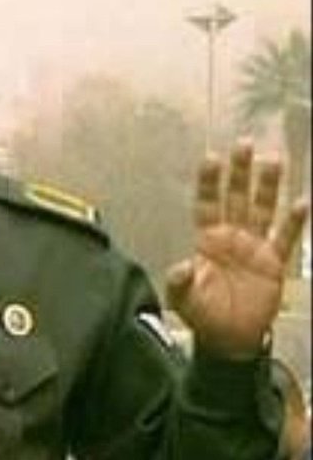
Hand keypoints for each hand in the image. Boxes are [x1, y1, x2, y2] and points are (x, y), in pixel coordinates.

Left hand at [166, 140, 307, 359]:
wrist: (229, 338)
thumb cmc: (202, 314)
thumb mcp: (183, 298)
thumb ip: (181, 281)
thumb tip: (181, 268)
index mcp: (206, 239)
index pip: (207, 203)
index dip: (209, 182)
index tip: (211, 157)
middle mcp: (230, 235)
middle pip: (236, 197)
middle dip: (239, 172)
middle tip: (244, 144)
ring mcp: (253, 246)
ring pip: (262, 209)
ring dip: (268, 186)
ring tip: (274, 160)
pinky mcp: (274, 262)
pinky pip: (285, 237)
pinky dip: (294, 221)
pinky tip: (302, 201)